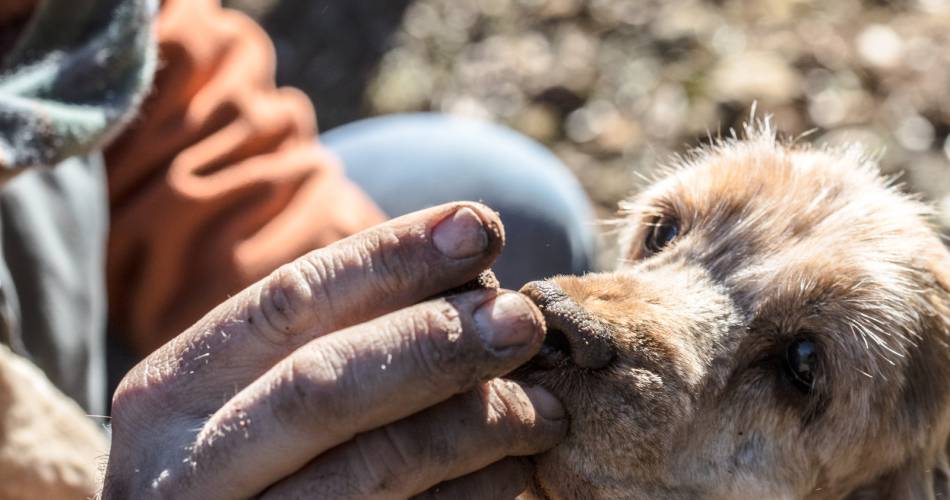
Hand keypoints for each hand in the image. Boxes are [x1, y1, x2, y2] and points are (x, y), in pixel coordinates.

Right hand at [101, 202, 565, 498]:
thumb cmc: (237, 465)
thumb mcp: (241, 398)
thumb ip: (324, 345)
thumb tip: (469, 283)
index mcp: (171, 390)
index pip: (288, 300)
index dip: (391, 256)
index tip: (478, 225)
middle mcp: (187, 465)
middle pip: (323, 387)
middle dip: (435, 343)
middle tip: (522, 319)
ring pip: (372, 469)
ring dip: (476, 427)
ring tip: (547, 409)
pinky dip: (470, 499)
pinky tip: (515, 473)